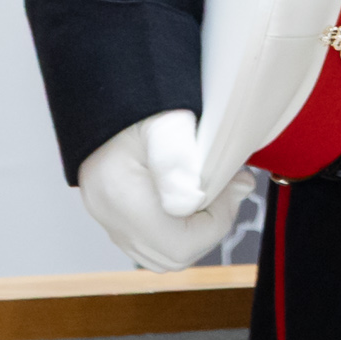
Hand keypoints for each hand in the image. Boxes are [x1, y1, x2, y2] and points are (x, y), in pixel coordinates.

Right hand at [79, 110, 253, 271]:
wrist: (107, 83)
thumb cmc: (140, 98)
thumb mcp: (166, 120)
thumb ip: (182, 158)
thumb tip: (203, 199)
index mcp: (121, 197)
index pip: (178, 245)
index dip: (217, 223)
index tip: (233, 185)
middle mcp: (110, 216)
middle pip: (172, 256)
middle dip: (211, 227)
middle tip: (230, 187)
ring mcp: (109, 218)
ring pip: (163, 254)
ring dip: (197, 230)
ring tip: (215, 189)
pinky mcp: (115, 213)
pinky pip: (152, 240)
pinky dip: (180, 226)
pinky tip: (195, 191)